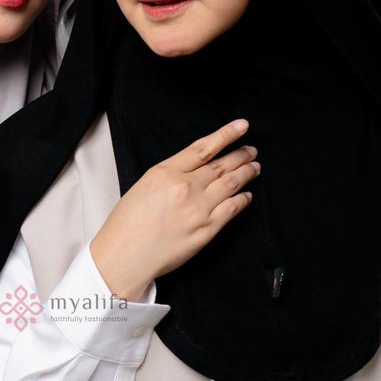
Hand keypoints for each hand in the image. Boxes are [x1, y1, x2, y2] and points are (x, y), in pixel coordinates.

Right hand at [90, 119, 258, 300]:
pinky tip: (247, 196)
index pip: (204, 147)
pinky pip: (232, 209)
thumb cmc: (127, 223)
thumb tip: (192, 170)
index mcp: (166, 172)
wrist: (126, 254)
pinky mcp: (207, 229)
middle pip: (221, 165)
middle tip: (251, 149)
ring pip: (231, 184)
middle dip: (240, 155)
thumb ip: (170, 174)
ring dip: (246, 173)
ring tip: (254, 166)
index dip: (226, 135)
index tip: (241, 126)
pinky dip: (243, 200)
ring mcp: (199, 208)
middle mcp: (186, 187)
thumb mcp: (144, 185)